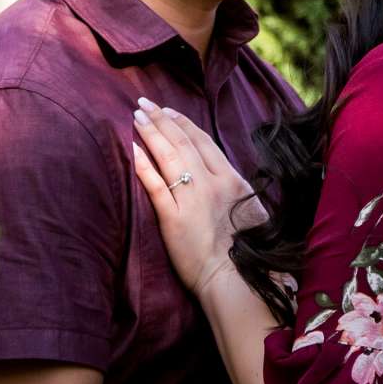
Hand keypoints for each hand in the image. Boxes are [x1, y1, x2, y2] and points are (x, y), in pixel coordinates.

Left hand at [129, 98, 259, 300]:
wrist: (237, 280)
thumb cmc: (247, 253)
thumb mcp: (251, 213)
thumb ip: (236, 192)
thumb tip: (225, 180)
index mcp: (232, 181)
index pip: (204, 142)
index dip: (184, 123)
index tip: (169, 111)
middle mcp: (212, 185)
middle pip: (183, 143)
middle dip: (162, 120)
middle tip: (145, 104)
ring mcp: (192, 200)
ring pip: (168, 156)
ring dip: (151, 133)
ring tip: (137, 116)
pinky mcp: (173, 219)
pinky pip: (155, 185)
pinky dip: (143, 164)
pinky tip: (131, 148)